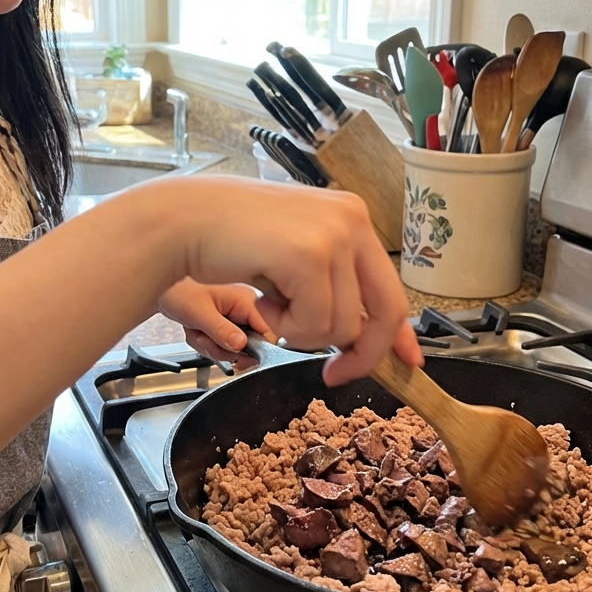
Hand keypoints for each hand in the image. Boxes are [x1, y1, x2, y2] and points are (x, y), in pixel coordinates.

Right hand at [151, 176, 423, 384]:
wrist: (184, 220)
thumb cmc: (231, 239)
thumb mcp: (296, 256)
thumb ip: (333, 285)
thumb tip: (364, 336)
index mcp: (352, 217)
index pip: (393, 288)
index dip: (399, 334)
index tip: (407, 363)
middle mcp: (352, 220)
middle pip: (384, 313)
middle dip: (360, 355)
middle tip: (330, 373)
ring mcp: (333, 235)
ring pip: (342, 327)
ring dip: (301, 332)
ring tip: (270, 302)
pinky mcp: (309, 255)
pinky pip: (314, 324)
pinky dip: (284, 326)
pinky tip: (261, 297)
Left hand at [157, 278, 276, 369]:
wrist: (162, 289)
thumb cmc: (177, 291)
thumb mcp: (198, 313)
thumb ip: (220, 330)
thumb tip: (241, 346)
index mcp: (247, 299)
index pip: (268, 333)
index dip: (253, 350)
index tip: (234, 356)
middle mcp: (246, 307)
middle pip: (250, 345)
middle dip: (223, 349)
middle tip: (205, 339)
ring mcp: (237, 315)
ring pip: (235, 348)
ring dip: (212, 346)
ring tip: (197, 331)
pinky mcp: (228, 321)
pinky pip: (224, 345)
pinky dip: (207, 344)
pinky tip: (197, 331)